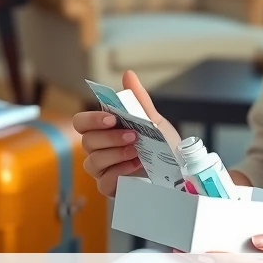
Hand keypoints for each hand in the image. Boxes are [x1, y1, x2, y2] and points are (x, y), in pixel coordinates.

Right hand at [74, 69, 161, 196]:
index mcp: (105, 130)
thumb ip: (138, 99)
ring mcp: (103, 169)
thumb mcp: (154, 121)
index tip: (112, 118)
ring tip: (137, 151)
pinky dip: (119, 171)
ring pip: (93, 161)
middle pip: (87, 141)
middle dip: (110, 137)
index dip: (91, 119)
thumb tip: (128, 74)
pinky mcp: (110, 187)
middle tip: (133, 136)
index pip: (81, 123)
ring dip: (115, 154)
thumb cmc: (163, 145)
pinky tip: (135, 165)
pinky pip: (103, 181)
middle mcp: (99, 148)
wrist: (180, 170)